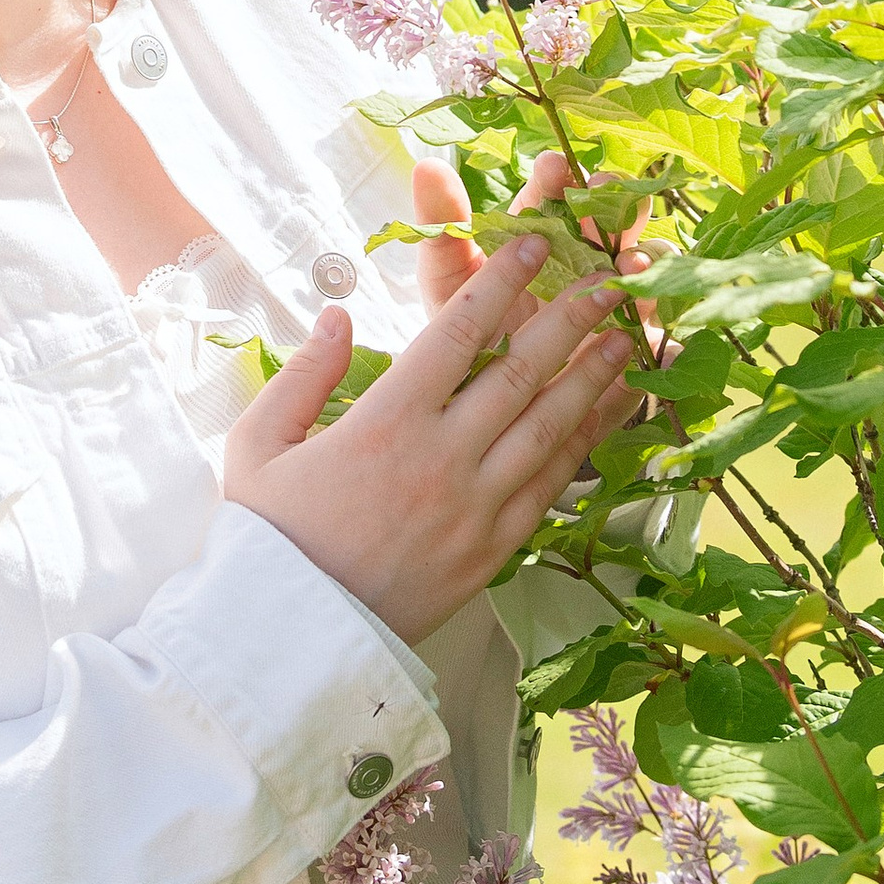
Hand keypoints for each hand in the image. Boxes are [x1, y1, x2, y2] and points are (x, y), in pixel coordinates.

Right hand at [222, 237, 632, 650]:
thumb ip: (303, 374)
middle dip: (568, 317)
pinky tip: (604, 415)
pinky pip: (549, 486)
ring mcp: (475, 508)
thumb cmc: (269, 537)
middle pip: (521, 372)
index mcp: (385, 422)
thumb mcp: (258, 446)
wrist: (294, 642)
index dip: (501, 280)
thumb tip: (339, 315)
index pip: (457, 332)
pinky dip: (583, 445)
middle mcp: (442, 459)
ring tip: (625, 335)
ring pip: (548, 427)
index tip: (535, 241)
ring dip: (591, 376)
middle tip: (609, 276)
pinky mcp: (493, 550)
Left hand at [414, 149, 656, 329]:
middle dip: (618, 207)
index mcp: (540, 232)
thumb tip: (427, 166)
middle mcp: (585, 259)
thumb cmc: (465, 330)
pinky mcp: (633, 350)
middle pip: (615, 221)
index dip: (558, 175)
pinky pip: (660, 341)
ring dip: (644, 264)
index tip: (553, 167)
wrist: (483, 403)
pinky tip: (663, 340)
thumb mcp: (448, 281)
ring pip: (646, 272)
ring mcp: (616, 302)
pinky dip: (664, 338)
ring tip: (631, 268)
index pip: (556, 191)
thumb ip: (442, 229)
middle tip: (614, 201)